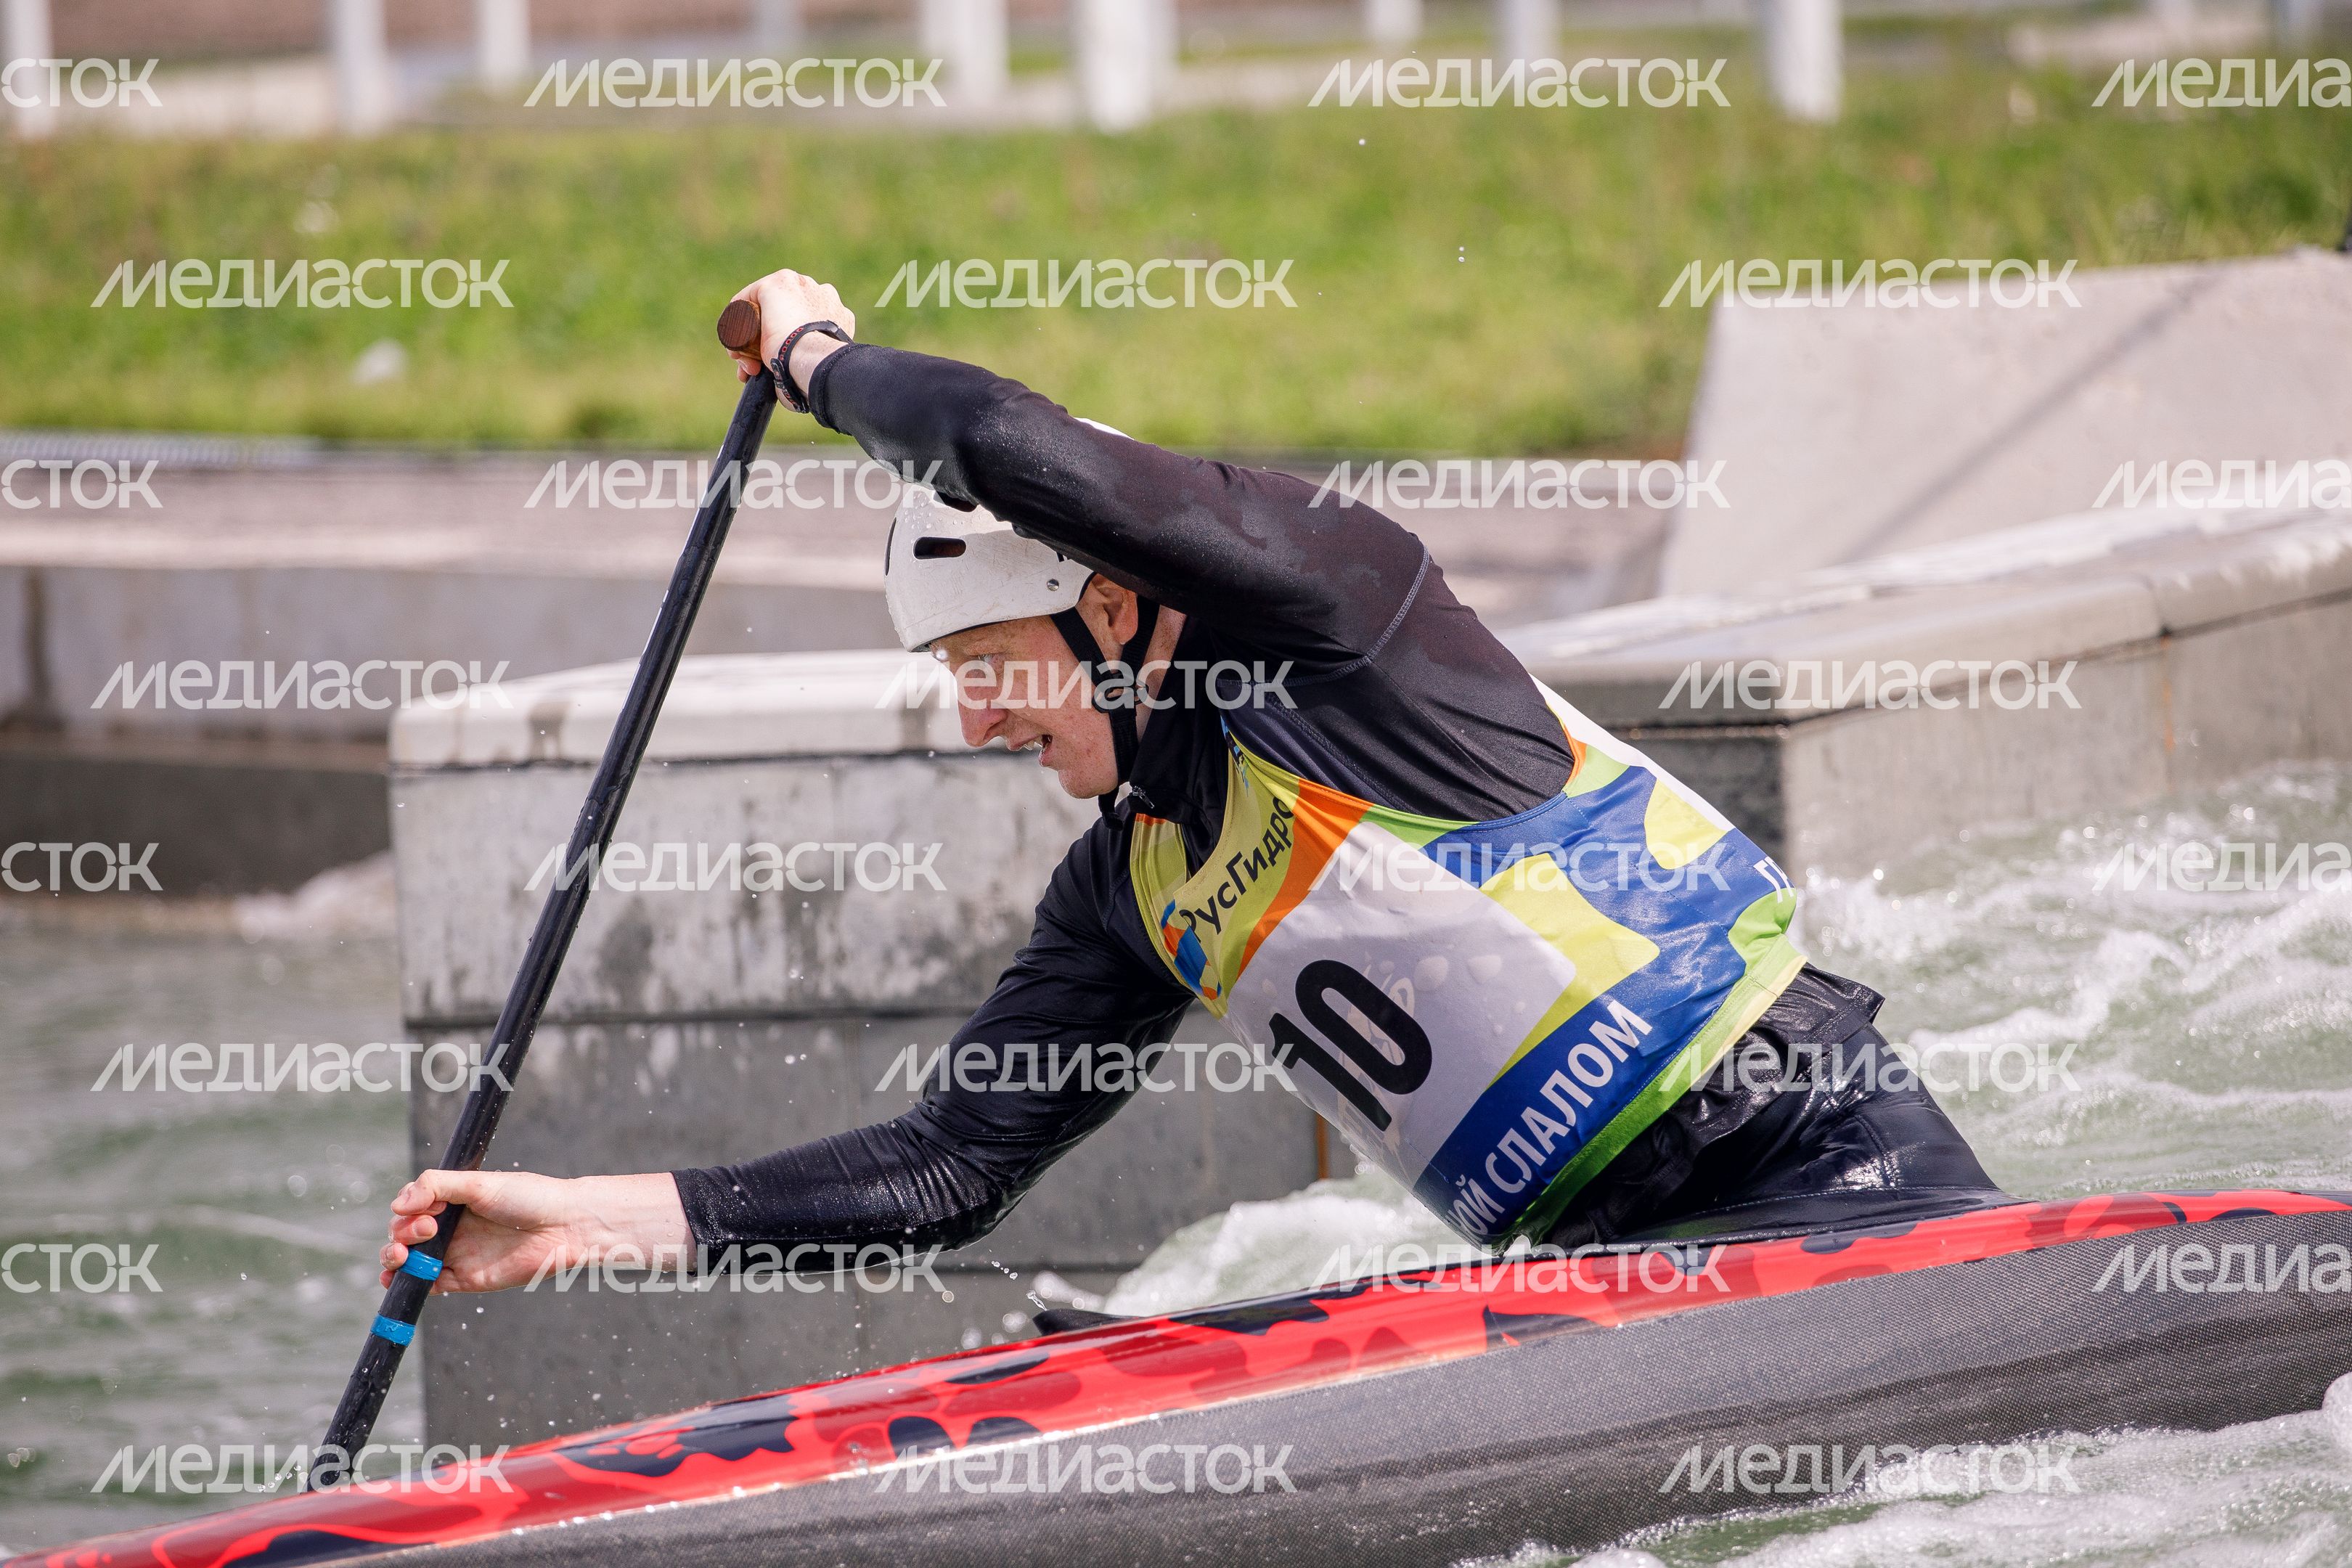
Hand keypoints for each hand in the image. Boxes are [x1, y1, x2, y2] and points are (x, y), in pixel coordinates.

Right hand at [381, 1169, 688, 1293]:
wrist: (565, 1227)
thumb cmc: (530, 1198)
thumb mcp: (480, 1184)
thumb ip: (438, 1186)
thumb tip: (398, 1202)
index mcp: (453, 1202)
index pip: (410, 1207)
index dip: (407, 1210)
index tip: (425, 1209)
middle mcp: (451, 1227)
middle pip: (404, 1234)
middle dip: (400, 1233)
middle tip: (428, 1229)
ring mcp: (456, 1253)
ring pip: (409, 1261)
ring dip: (394, 1260)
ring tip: (401, 1256)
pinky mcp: (465, 1279)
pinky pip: (429, 1285)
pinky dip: (410, 1285)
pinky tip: (403, 1280)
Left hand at [723, 268, 855, 385]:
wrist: (816, 359)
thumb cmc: (821, 369)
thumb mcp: (824, 361)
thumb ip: (817, 360)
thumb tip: (804, 385)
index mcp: (832, 309)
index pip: (798, 321)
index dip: (782, 344)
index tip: (772, 367)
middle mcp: (816, 290)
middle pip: (778, 316)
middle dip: (764, 342)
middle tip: (756, 369)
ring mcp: (795, 284)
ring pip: (761, 312)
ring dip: (749, 338)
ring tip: (747, 366)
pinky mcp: (774, 285)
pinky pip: (745, 301)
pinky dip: (735, 321)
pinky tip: (734, 345)